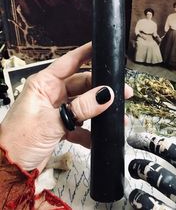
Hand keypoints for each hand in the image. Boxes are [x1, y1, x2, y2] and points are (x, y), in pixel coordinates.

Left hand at [0, 43, 132, 171]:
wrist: (9, 170)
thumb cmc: (19, 140)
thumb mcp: (52, 121)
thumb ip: (82, 107)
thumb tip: (106, 94)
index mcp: (44, 84)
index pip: (69, 62)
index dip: (86, 53)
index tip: (103, 48)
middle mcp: (51, 94)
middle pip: (82, 85)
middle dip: (102, 89)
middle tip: (121, 93)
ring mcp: (56, 110)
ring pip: (83, 105)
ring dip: (99, 112)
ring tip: (116, 117)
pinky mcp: (59, 126)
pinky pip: (80, 124)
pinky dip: (89, 131)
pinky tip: (97, 138)